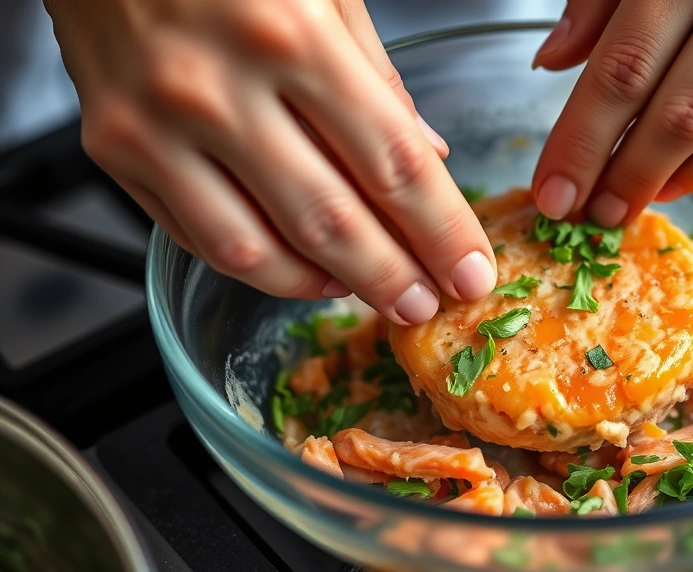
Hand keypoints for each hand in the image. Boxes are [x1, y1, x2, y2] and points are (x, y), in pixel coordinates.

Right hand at [44, 0, 497, 324]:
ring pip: (255, 249)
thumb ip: (377, 76)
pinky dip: (257, 266)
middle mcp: (217, 87)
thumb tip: (427, 155)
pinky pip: (196, 236)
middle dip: (392, 278)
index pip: (392, 162)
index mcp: (291, 34)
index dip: (441, 231)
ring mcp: (155, 125)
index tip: (470, 273)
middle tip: (425, 306)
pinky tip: (300, 270)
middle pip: (330, 220)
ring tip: (367, 292)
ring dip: (323, 286)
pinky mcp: (112, 148)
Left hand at [531, 0, 692, 226]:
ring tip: (637, 200)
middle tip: (594, 216)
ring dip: (680, 181)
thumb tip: (553, 62)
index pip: (625, 69)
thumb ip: (597, 0)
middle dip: (628, 178)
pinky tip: (688, 174)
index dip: (583, 142)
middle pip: (683, 114)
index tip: (554, 195)